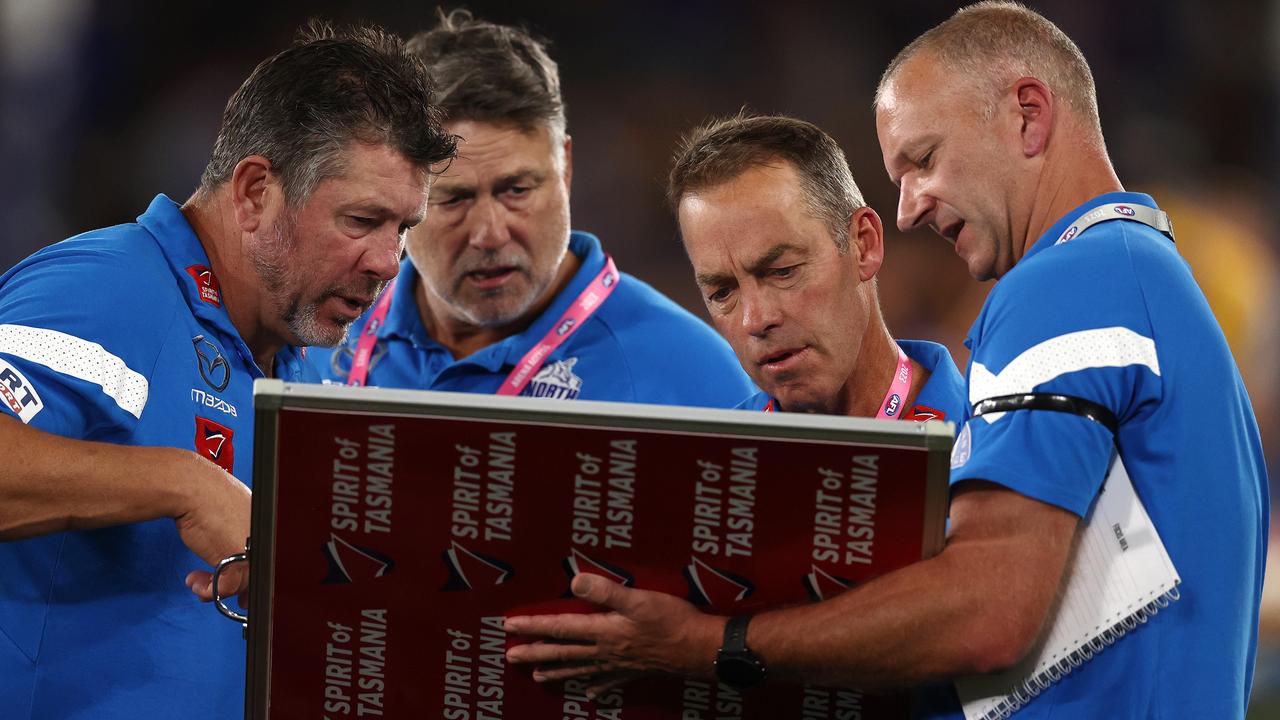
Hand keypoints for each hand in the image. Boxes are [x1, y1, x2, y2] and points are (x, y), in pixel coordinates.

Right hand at [170, 451, 250, 602]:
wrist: (191, 487)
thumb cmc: (205, 496)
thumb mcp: (229, 515)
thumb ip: (237, 535)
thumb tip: (233, 557)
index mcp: (265, 524)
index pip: (266, 557)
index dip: (253, 575)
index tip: (242, 588)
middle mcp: (265, 536)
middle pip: (257, 572)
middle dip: (239, 590)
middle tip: (220, 592)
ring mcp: (254, 548)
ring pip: (242, 583)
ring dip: (214, 589)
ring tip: (198, 583)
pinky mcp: (237, 559)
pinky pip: (227, 587)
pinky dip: (209, 590)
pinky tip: (196, 583)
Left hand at [504, 573, 725, 697]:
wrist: (698, 649)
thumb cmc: (670, 621)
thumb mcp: (638, 599)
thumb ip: (605, 591)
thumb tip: (574, 582)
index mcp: (603, 631)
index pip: (560, 628)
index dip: (533, 626)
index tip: (509, 626)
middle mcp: (605, 651)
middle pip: (563, 652)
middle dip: (534, 652)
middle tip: (510, 657)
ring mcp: (618, 665)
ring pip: (580, 669)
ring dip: (557, 671)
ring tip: (537, 676)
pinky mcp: (633, 672)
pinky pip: (609, 682)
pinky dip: (596, 688)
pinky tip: (590, 695)